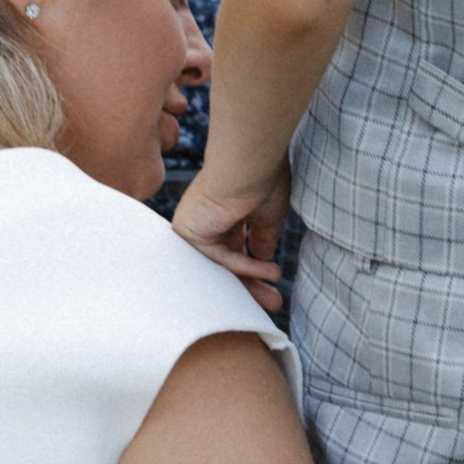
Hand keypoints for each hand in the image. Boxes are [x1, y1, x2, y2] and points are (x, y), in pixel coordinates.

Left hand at [170, 174, 287, 314]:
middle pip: (226, 262)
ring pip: (220, 266)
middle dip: (251, 284)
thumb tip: (263, 258)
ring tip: (274, 299)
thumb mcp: (268, 214)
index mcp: (223, 210)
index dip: (255, 266)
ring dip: (249, 283)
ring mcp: (195, 225)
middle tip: (272, 302)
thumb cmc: (262, 177)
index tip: (275, 277)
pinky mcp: (188, 231)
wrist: (247, 161)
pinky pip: (218, 259)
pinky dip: (245, 267)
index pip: (235, 247)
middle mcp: (206, 219)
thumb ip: (263, 237)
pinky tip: (269, 271)